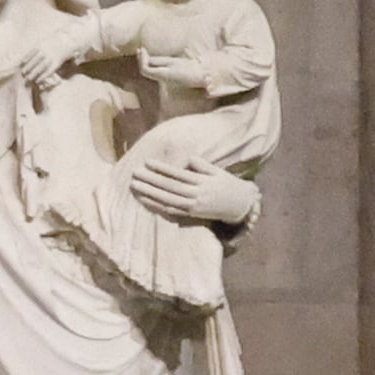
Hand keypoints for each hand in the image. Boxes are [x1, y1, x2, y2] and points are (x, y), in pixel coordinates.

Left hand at [129, 159, 258, 226]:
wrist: (240, 205)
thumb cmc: (227, 184)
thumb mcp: (217, 172)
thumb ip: (202, 165)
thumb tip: (187, 159)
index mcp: (202, 181)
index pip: (178, 173)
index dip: (162, 168)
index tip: (147, 162)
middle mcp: (196, 194)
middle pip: (169, 186)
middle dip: (150, 180)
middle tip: (134, 174)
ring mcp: (192, 206)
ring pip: (167, 199)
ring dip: (149, 193)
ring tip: (135, 186)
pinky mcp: (191, 215)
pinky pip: (171, 211)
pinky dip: (157, 206)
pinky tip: (145, 200)